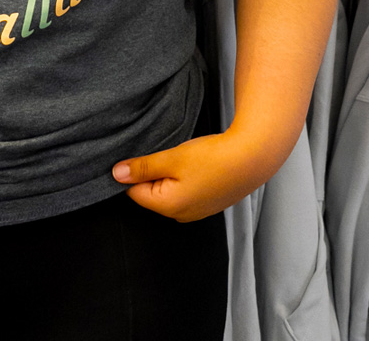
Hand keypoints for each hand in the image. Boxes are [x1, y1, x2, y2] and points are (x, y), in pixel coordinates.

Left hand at [112, 130, 273, 221]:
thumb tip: (116, 174)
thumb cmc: (212, 158)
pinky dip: (187, 177)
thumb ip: (143, 167)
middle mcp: (180, 215)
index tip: (145, 154)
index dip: (135, 171)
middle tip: (167, 153)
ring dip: (171, 174)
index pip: (135, 192)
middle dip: (154, 172)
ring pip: (170, 190)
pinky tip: (198, 163)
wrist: (253, 158)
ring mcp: (197, 211)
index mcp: (167, 206)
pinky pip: (187, 191)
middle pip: (152, 193)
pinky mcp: (209, 203)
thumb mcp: (172, 158)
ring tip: (185, 157)